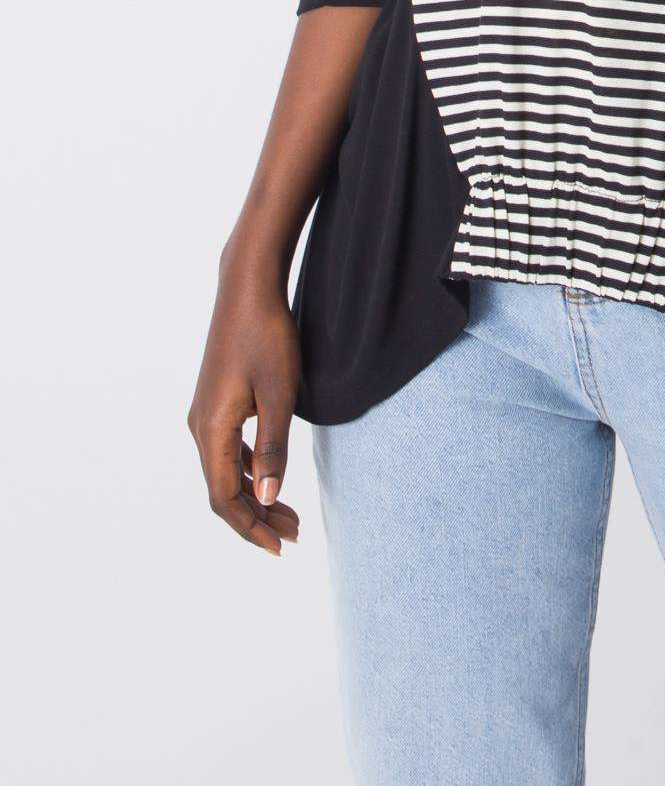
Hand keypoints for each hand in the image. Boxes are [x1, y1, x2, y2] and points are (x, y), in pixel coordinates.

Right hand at [187, 256, 302, 555]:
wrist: (248, 288)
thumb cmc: (268, 336)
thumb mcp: (280, 392)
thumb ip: (273, 447)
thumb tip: (266, 497)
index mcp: (211, 429)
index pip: (224, 497)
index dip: (250, 527)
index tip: (281, 546)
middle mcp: (200, 426)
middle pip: (222, 489)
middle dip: (256, 517)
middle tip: (294, 535)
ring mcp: (205, 413)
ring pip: (225, 470)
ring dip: (254, 495)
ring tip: (288, 514)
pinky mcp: (215, 401)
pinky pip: (227, 450)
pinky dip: (248, 470)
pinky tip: (269, 476)